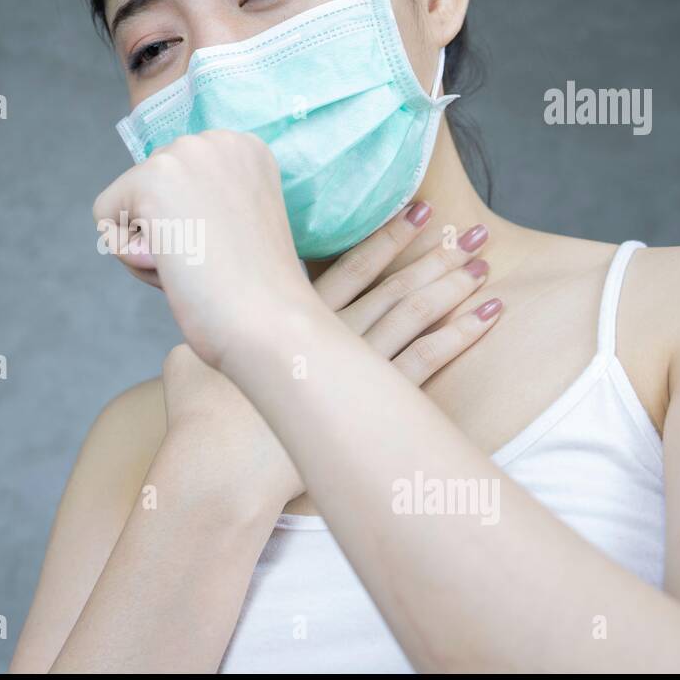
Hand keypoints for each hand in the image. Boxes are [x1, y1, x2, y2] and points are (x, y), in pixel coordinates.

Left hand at [93, 131, 311, 367]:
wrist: (271, 322)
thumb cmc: (257, 295)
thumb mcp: (236, 226)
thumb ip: (201, 204)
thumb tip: (152, 207)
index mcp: (244, 149)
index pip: (176, 180)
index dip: (189, 228)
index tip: (228, 251)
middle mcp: (216, 139)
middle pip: (147, 187)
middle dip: (166, 233)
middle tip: (211, 263)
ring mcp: (184, 154)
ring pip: (124, 202)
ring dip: (147, 247)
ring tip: (194, 265)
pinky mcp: (151, 179)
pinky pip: (104, 217)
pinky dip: (125, 255)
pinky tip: (169, 265)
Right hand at [155, 198, 502, 508]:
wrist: (222, 469)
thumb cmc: (204, 419)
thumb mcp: (190, 360)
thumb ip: (203, 334)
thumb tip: (201, 323)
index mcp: (289, 316)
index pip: (350, 266)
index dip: (385, 237)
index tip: (418, 210)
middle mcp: (330, 335)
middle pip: (392, 285)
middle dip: (433, 255)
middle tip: (469, 230)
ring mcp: (354, 369)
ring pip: (414, 316)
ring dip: (452, 286)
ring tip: (483, 263)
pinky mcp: (369, 406)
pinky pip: (427, 362)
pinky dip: (460, 336)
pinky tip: (489, 315)